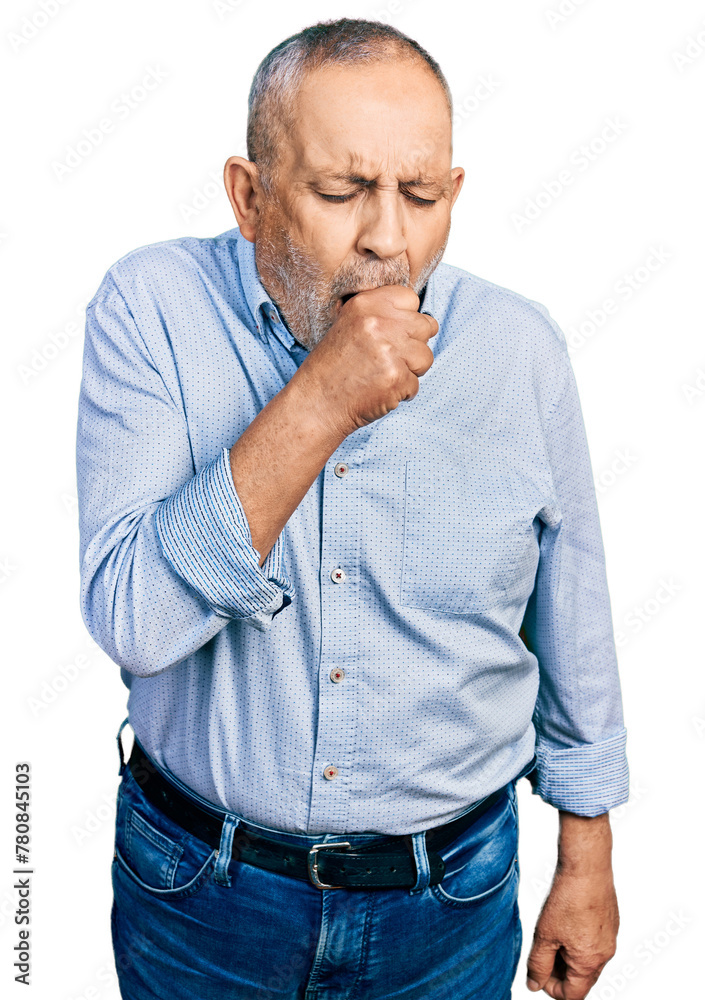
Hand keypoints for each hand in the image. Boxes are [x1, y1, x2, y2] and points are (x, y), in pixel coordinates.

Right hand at [295, 285, 437, 437]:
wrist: (316, 403)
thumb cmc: (332, 368)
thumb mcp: (350, 325)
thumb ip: (382, 316)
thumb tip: (422, 320)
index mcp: (366, 304)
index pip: (411, 299)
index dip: (406, 319)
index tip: (394, 333)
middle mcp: (379, 322)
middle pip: (426, 326)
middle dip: (414, 345)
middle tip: (389, 359)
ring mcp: (390, 350)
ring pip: (426, 357)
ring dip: (411, 370)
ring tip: (384, 375)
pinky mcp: (397, 377)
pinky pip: (416, 384)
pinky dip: (402, 392)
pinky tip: (380, 391)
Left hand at [526, 866, 618, 998]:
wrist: (587, 868)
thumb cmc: (569, 898)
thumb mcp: (544, 935)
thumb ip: (538, 964)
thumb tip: (534, 983)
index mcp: (589, 962)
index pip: (573, 994)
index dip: (552, 989)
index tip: (538, 975)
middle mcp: (605, 955)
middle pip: (582, 980)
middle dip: (560, 973)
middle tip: (542, 955)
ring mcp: (610, 939)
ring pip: (588, 961)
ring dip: (569, 957)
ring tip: (552, 936)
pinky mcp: (610, 924)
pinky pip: (595, 943)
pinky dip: (579, 942)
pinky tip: (566, 924)